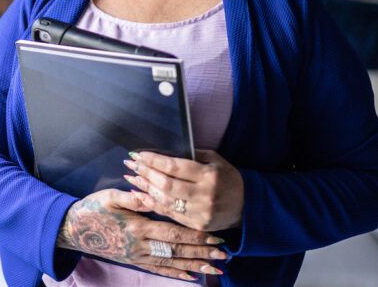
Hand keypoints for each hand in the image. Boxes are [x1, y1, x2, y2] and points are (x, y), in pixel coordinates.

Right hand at [56, 188, 226, 280]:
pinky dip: (175, 274)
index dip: (194, 235)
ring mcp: (137, 256)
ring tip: (215, 268)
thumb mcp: (110, 197)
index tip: (214, 236)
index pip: (172, 232)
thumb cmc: (92, 209)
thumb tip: (153, 194)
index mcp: (137, 226)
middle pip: (176, 250)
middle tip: (223, 254)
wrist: (73, 230)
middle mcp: (140, 245)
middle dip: (202, 252)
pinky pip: (158, 270)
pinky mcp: (133, 261)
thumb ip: (133, 197)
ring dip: (194, 265)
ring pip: (171, 263)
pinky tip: (190, 276)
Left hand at [124, 149, 243, 231]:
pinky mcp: (196, 225)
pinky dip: (153, 204)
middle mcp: (204, 195)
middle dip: (145, 173)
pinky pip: (170, 214)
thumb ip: (191, 155)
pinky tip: (141, 195)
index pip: (174, 167)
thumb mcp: (214, 160)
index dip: (153, 160)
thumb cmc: (227, 177)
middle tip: (130, 164)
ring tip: (132, 178)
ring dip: (145, 189)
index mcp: (208, 175)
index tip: (138, 154)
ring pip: (165, 201)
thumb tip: (163, 152)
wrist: (246, 206)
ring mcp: (200, 213)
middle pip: (166, 185)